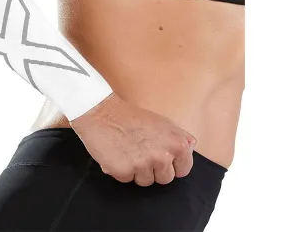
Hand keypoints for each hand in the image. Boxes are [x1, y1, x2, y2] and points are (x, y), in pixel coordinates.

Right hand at [70, 92, 196, 186]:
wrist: (102, 112)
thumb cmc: (130, 116)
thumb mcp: (161, 121)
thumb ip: (179, 136)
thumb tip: (191, 145)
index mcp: (176, 143)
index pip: (183, 169)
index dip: (171, 163)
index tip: (160, 155)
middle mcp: (163, 155)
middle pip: (164, 178)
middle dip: (153, 168)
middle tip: (140, 150)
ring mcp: (143, 165)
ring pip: (145, 181)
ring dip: (136, 170)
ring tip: (127, 150)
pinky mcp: (124, 171)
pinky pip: (126, 180)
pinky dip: (120, 169)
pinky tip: (116, 153)